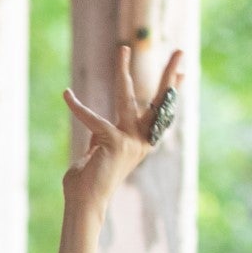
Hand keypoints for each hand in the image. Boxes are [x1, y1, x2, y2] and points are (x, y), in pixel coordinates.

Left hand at [62, 46, 184, 212]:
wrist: (84, 203)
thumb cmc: (88, 180)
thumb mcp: (98, 152)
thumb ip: (102, 136)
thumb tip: (99, 127)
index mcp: (140, 141)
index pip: (158, 111)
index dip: (171, 91)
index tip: (184, 73)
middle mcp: (141, 140)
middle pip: (158, 101)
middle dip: (169, 74)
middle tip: (180, 51)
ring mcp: (130, 140)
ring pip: (127, 97)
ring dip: (123, 72)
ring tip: (123, 49)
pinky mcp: (114, 141)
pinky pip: (92, 119)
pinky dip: (77, 108)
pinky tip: (67, 95)